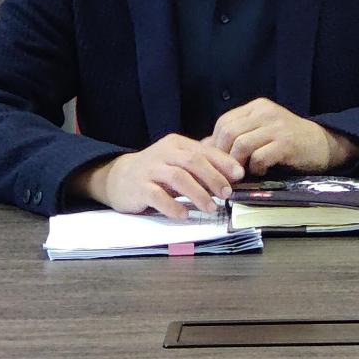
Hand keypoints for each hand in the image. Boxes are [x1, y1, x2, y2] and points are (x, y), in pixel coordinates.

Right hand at [68, 134, 243, 219]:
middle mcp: (164, 154)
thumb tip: (233, 175)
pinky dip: (173, 206)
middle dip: (213, 178)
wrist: (119, 177)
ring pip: (177, 178)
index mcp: (177, 144)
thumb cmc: (156, 171)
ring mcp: (150, 170)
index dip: (223, 162)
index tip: (239, 174)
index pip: (203, 150)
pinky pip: (157, 196)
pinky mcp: (139, 188)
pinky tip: (184, 215)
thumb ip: (202, 165)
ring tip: (211, 208)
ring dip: (197, 194)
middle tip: (227, 193)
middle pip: (192, 162)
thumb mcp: (178, 161)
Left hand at [203, 97, 358, 175]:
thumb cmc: (289, 142)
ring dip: (236, 164)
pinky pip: (259, 157)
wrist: (324, 144)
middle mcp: (265, 112)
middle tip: (225, 173)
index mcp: (256, 108)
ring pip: (240, 145)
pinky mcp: (286, 143)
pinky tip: (261, 172)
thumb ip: (237, 137)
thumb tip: (205, 148)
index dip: (215, 144)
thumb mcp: (261, 132)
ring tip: (241, 175)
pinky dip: (255, 168)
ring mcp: (276, 127)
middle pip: (228, 132)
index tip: (215, 162)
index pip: (223, 122)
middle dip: (222, 156)